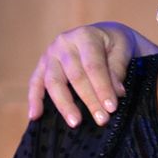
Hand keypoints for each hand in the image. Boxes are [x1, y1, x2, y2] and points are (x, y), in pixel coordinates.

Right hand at [24, 22, 157, 127]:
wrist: (103, 35)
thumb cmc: (114, 44)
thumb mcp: (123, 49)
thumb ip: (118, 68)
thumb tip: (116, 92)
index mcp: (85, 37)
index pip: (94, 66)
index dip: (102, 88)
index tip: (111, 107)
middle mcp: (64, 43)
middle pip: (75, 76)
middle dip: (89, 100)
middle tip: (102, 119)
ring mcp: (50, 54)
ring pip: (54, 82)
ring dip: (64, 104)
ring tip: (75, 123)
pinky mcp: (42, 65)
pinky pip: (35, 83)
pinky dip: (34, 100)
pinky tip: (35, 116)